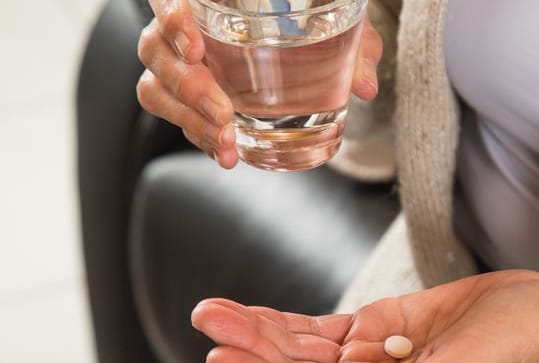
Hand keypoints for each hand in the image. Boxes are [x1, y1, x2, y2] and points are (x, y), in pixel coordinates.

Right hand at [137, 0, 382, 168]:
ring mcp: (181, 65)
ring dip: (188, 119)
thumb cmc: (314, 26)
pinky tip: (227, 153)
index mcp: (212, 1)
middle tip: (224, 112)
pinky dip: (201, 138)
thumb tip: (365, 86)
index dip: (172, 19)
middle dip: (187, 85)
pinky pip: (178, 118)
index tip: (196, 48)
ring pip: (155, 88)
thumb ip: (355, 49)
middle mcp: (186, 30)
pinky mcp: (188, 98)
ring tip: (226, 141)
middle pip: (155, 49)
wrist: (311, 48)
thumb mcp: (340, 31)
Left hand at [191, 271, 538, 362]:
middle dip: (249, 347)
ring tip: (216, 309)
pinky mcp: (372, 331)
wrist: (530, 313)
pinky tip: (255, 313)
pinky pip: (318, 331)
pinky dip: (285, 322)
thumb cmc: (508, 345)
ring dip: (258, 331)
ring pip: (299, 350)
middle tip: (208, 316)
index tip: (222, 355)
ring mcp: (367, 362)